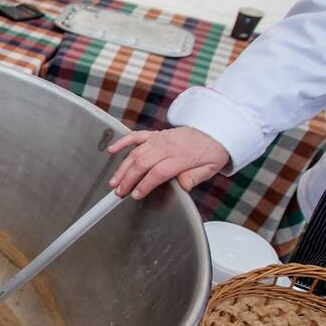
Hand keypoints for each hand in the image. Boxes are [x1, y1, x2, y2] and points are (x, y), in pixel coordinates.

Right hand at [107, 126, 228, 198]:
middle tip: (120, 192)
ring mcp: (159, 139)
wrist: (213, 131)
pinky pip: (135, 136)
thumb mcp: (211, 168)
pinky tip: (112, 150)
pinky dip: (122, 142)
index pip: (158, 173)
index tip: (136, 194)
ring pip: (135, 153)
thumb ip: (195, 177)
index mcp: (181, 157)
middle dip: (127, 179)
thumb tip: (184, 185)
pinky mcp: (154, 135)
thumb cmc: (210, 151)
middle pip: (142, 163)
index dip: (144, 185)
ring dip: (122, 168)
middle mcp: (167, 147)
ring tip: (114, 182)